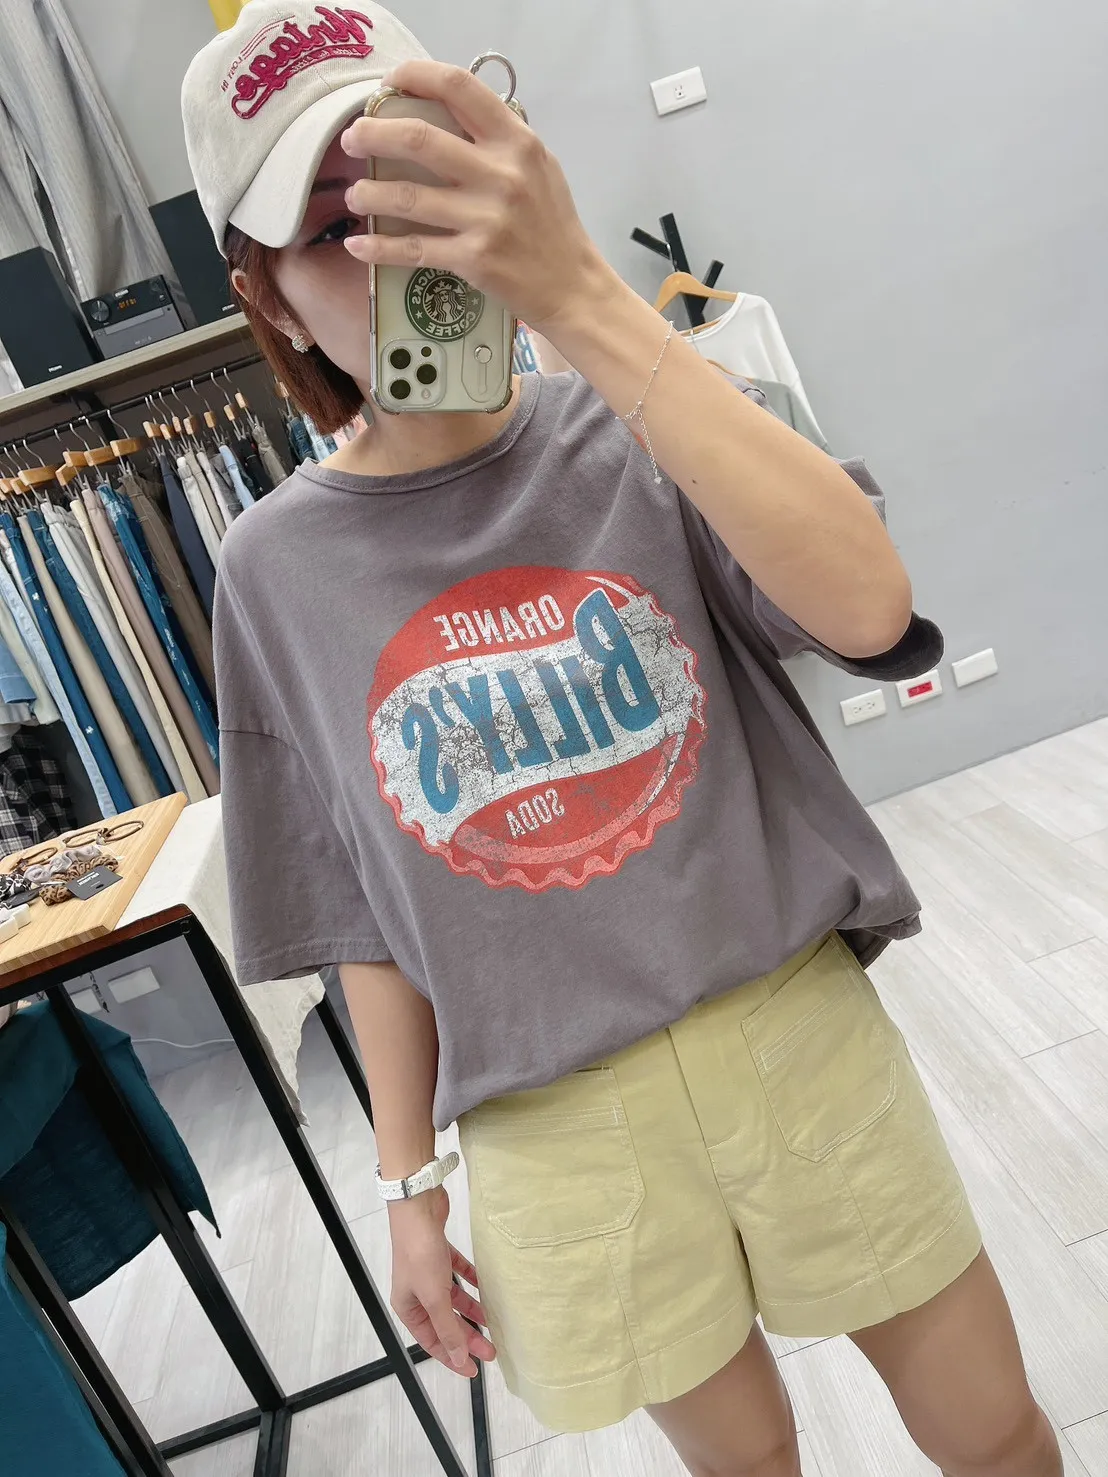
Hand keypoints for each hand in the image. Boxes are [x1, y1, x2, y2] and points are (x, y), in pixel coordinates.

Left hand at [340, 60, 603, 330]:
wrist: (572, 286)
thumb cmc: (551, 225)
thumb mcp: (538, 166)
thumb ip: (497, 139)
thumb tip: (444, 113)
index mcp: (516, 142)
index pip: (459, 87)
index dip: (415, 76)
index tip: (389, 85)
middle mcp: (501, 175)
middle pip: (419, 139)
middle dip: (373, 134)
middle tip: (352, 140)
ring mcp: (486, 219)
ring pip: (408, 197)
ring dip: (369, 193)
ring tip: (354, 194)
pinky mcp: (473, 259)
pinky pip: (413, 249)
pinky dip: (378, 247)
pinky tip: (358, 244)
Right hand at [389, 1186, 495, 1378]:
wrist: (419, 1207)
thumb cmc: (420, 1252)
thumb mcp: (434, 1297)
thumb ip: (448, 1328)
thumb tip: (458, 1359)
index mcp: (408, 1307)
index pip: (433, 1341)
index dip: (453, 1357)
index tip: (474, 1369)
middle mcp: (417, 1292)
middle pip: (445, 1321)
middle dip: (467, 1336)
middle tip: (491, 1349)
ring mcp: (428, 1272)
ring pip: (453, 1299)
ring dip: (471, 1310)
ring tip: (492, 1320)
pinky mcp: (439, 1253)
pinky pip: (458, 1273)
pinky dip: (470, 1281)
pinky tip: (484, 1287)